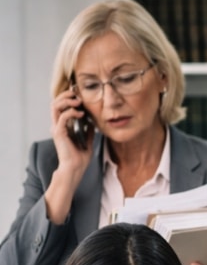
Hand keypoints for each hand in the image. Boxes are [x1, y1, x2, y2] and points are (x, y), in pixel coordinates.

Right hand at [46, 89, 94, 224]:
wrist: (75, 169)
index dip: (68, 98)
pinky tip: (82, 114)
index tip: (80, 95)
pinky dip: (72, 112)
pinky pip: (63, 116)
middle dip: (66, 95)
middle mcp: (57, 126)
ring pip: (55, 106)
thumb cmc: (80, 159)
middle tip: (78, 95)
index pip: (61, 107)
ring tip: (78, 101)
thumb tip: (92, 123)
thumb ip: (88, 132)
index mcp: (63, 127)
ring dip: (67, 101)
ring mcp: (56, 128)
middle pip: (55, 103)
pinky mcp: (58, 133)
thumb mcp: (88, 142)